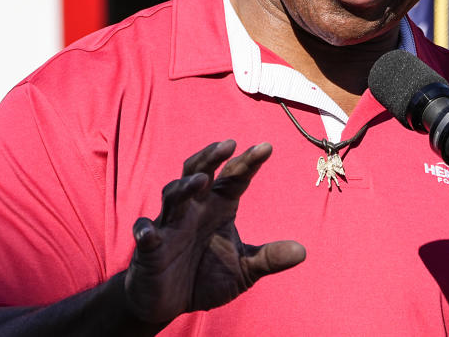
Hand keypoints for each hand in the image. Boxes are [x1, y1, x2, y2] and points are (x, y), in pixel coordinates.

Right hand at [123, 140, 305, 323]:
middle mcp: (194, 209)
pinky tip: (150, 233)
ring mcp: (170, 226)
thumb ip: (269, 258)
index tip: (267, 147)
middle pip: (199, 172)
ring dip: (185, 187)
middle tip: (228, 144)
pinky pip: (146, 235)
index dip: (248, 162)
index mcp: (218, 207)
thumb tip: (302, 251)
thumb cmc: (206, 278)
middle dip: (211, 157)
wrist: (169, 304)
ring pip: (173, 196)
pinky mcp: (150, 249)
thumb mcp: (244, 270)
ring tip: (201, 180)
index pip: (234, 178)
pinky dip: (146, 232)